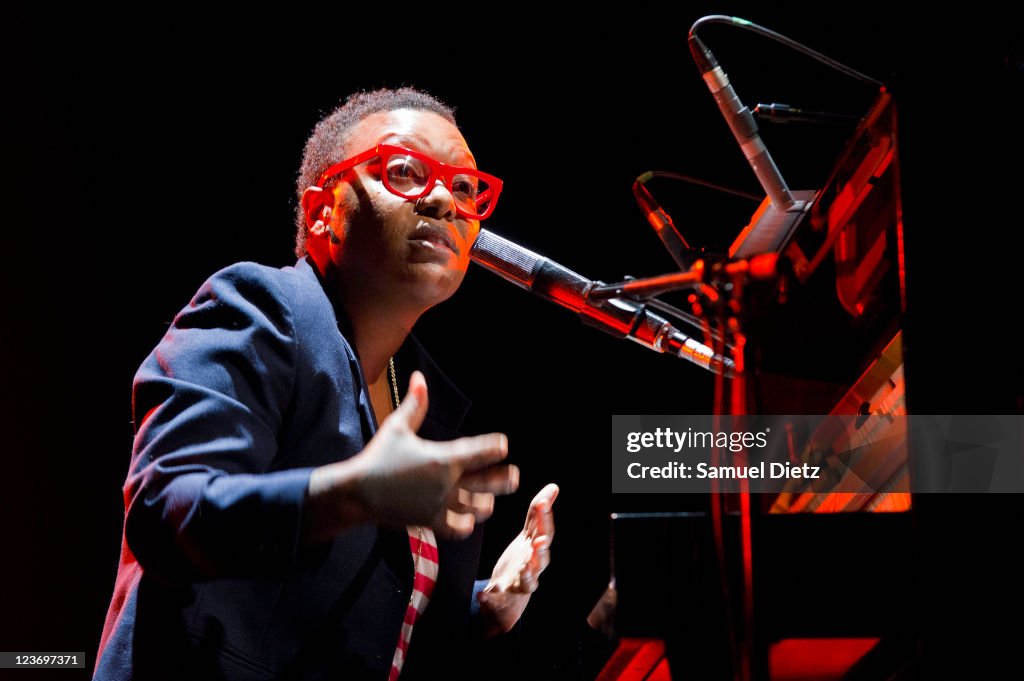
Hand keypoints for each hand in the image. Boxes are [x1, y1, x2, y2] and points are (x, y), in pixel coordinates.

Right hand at [305, 371, 518, 540]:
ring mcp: (440, 506)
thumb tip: (420, 376)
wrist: (357, 493)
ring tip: (488, 502)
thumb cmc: (378, 457)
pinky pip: (457, 529)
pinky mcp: (430, 523)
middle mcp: (447, 484)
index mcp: (444, 458)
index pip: (482, 452)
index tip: (502, 445)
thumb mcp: (397, 427)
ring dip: (484, 504)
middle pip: (488, 483)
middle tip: (515, 477)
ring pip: (475, 508)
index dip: (495, 447)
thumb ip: (415, 403)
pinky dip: (465, 526)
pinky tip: (467, 521)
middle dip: (504, 479)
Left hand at [478, 483, 558, 635]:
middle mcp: (533, 568)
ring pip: (528, 582)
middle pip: (541, 559)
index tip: (542, 502)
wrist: (508, 598)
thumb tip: (554, 486)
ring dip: (527, 574)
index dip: (545, 518)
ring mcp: (518, 585)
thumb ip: (537, 513)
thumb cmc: (522, 561)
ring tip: (524, 567)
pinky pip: (496, 600)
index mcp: (536, 551)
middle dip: (542, 550)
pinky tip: (481, 595)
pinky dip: (489, 599)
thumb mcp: (528, 536)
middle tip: (541, 541)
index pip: (544, 532)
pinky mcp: (502, 598)